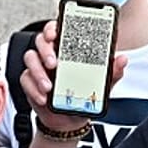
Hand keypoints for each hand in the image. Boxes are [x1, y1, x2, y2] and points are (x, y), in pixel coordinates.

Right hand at [19, 20, 126, 136]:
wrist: (70, 120)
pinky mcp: (30, 82)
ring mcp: (38, 68)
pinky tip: (43, 98)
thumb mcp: (102, 85)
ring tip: (49, 86)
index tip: (55, 33)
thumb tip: (122, 59)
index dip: (54, 27)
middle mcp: (51, 55)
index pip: (58, 29)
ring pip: (30, 58)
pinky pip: (25, 79)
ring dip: (37, 71)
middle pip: (40, 40)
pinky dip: (32, 88)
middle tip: (53, 63)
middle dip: (45, 50)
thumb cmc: (85, 96)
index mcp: (68, 50)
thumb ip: (112, 72)